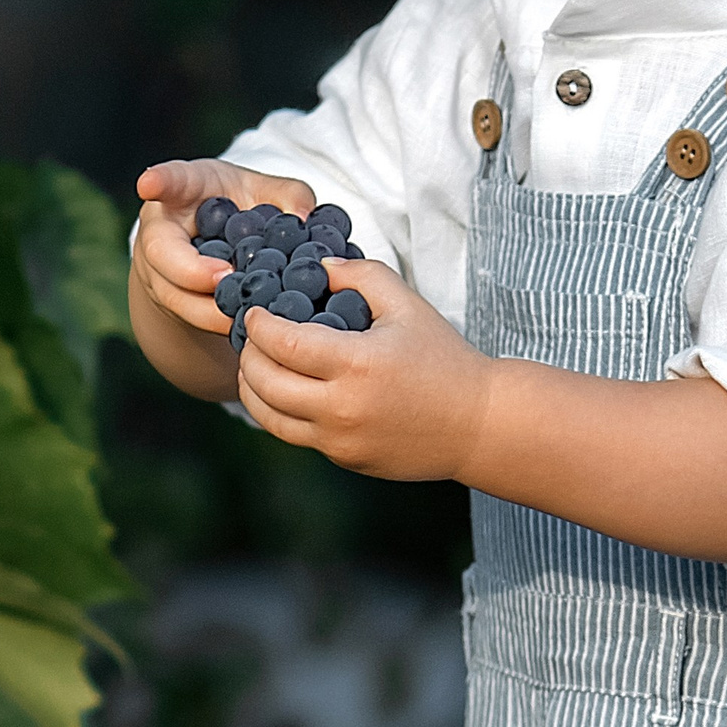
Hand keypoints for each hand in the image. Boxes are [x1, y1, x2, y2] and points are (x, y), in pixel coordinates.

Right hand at [127, 158, 314, 399]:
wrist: (211, 245)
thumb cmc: (237, 206)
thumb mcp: (262, 191)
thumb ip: (288, 195)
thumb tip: (305, 218)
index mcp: (183, 189)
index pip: (168, 180)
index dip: (158, 181)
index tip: (149, 184)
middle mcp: (162, 230)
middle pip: (161, 251)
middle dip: (191, 269)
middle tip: (226, 276)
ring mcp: (160, 271)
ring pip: (173, 295)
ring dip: (208, 309)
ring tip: (244, 313)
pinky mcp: (172, 303)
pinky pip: (190, 317)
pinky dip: (219, 324)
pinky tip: (247, 330)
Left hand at [234, 257, 497, 481]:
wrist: (479, 424)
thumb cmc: (444, 359)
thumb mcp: (407, 305)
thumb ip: (361, 274)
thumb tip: (319, 267)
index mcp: (356, 364)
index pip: (281, 343)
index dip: (258, 324)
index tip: (255, 312)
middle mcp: (342, 408)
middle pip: (264, 382)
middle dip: (248, 355)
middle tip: (251, 337)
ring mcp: (341, 440)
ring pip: (269, 417)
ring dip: (252, 389)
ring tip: (255, 366)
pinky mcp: (345, 459)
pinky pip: (297, 435)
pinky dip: (280, 411)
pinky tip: (285, 391)